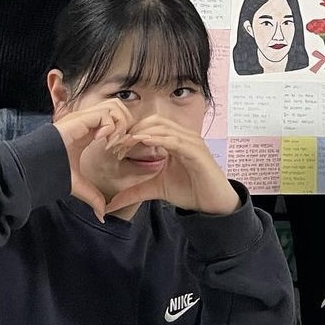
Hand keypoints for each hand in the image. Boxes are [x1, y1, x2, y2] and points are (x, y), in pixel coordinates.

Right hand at [53, 100, 135, 219]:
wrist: (34, 168)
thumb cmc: (52, 173)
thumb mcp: (79, 185)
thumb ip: (92, 197)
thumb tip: (101, 216)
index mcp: (90, 132)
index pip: (115, 120)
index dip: (122, 132)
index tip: (118, 150)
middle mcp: (89, 121)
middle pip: (118, 107)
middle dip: (125, 124)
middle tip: (117, 144)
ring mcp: (85, 118)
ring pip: (115, 106)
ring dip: (118, 124)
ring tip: (110, 141)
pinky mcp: (80, 118)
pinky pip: (105, 113)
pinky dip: (109, 125)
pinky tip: (101, 140)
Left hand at [104, 116, 239, 216]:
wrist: (213, 204)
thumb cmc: (190, 190)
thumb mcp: (156, 188)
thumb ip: (135, 191)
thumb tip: (111, 204)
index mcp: (175, 139)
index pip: (150, 126)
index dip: (131, 132)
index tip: (114, 146)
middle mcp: (184, 136)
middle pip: (155, 121)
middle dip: (134, 130)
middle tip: (116, 145)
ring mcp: (192, 142)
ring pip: (164, 127)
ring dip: (143, 133)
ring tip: (125, 144)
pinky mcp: (197, 152)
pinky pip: (176, 140)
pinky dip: (160, 139)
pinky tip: (145, 142)